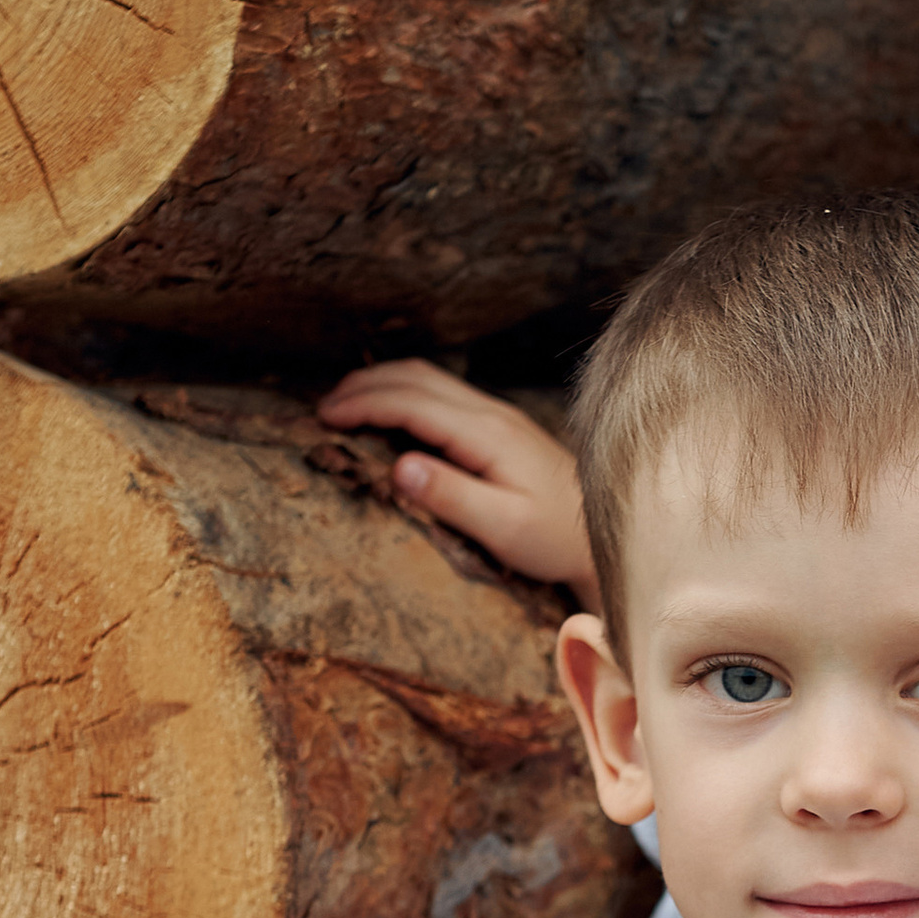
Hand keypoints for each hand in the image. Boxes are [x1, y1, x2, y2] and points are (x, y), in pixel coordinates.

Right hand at [319, 360, 593, 596]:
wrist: (597, 535)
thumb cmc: (552, 539)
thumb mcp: (503, 527)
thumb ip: (451, 497)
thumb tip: (399, 466)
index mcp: (487, 436)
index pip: (413, 404)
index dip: (364, 404)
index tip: (325, 417)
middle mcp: (491, 415)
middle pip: (416, 379)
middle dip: (364, 386)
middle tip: (321, 408)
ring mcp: (496, 415)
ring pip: (428, 379)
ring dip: (382, 383)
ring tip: (344, 403)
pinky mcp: (497, 426)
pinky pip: (440, 393)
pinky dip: (403, 393)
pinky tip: (386, 411)